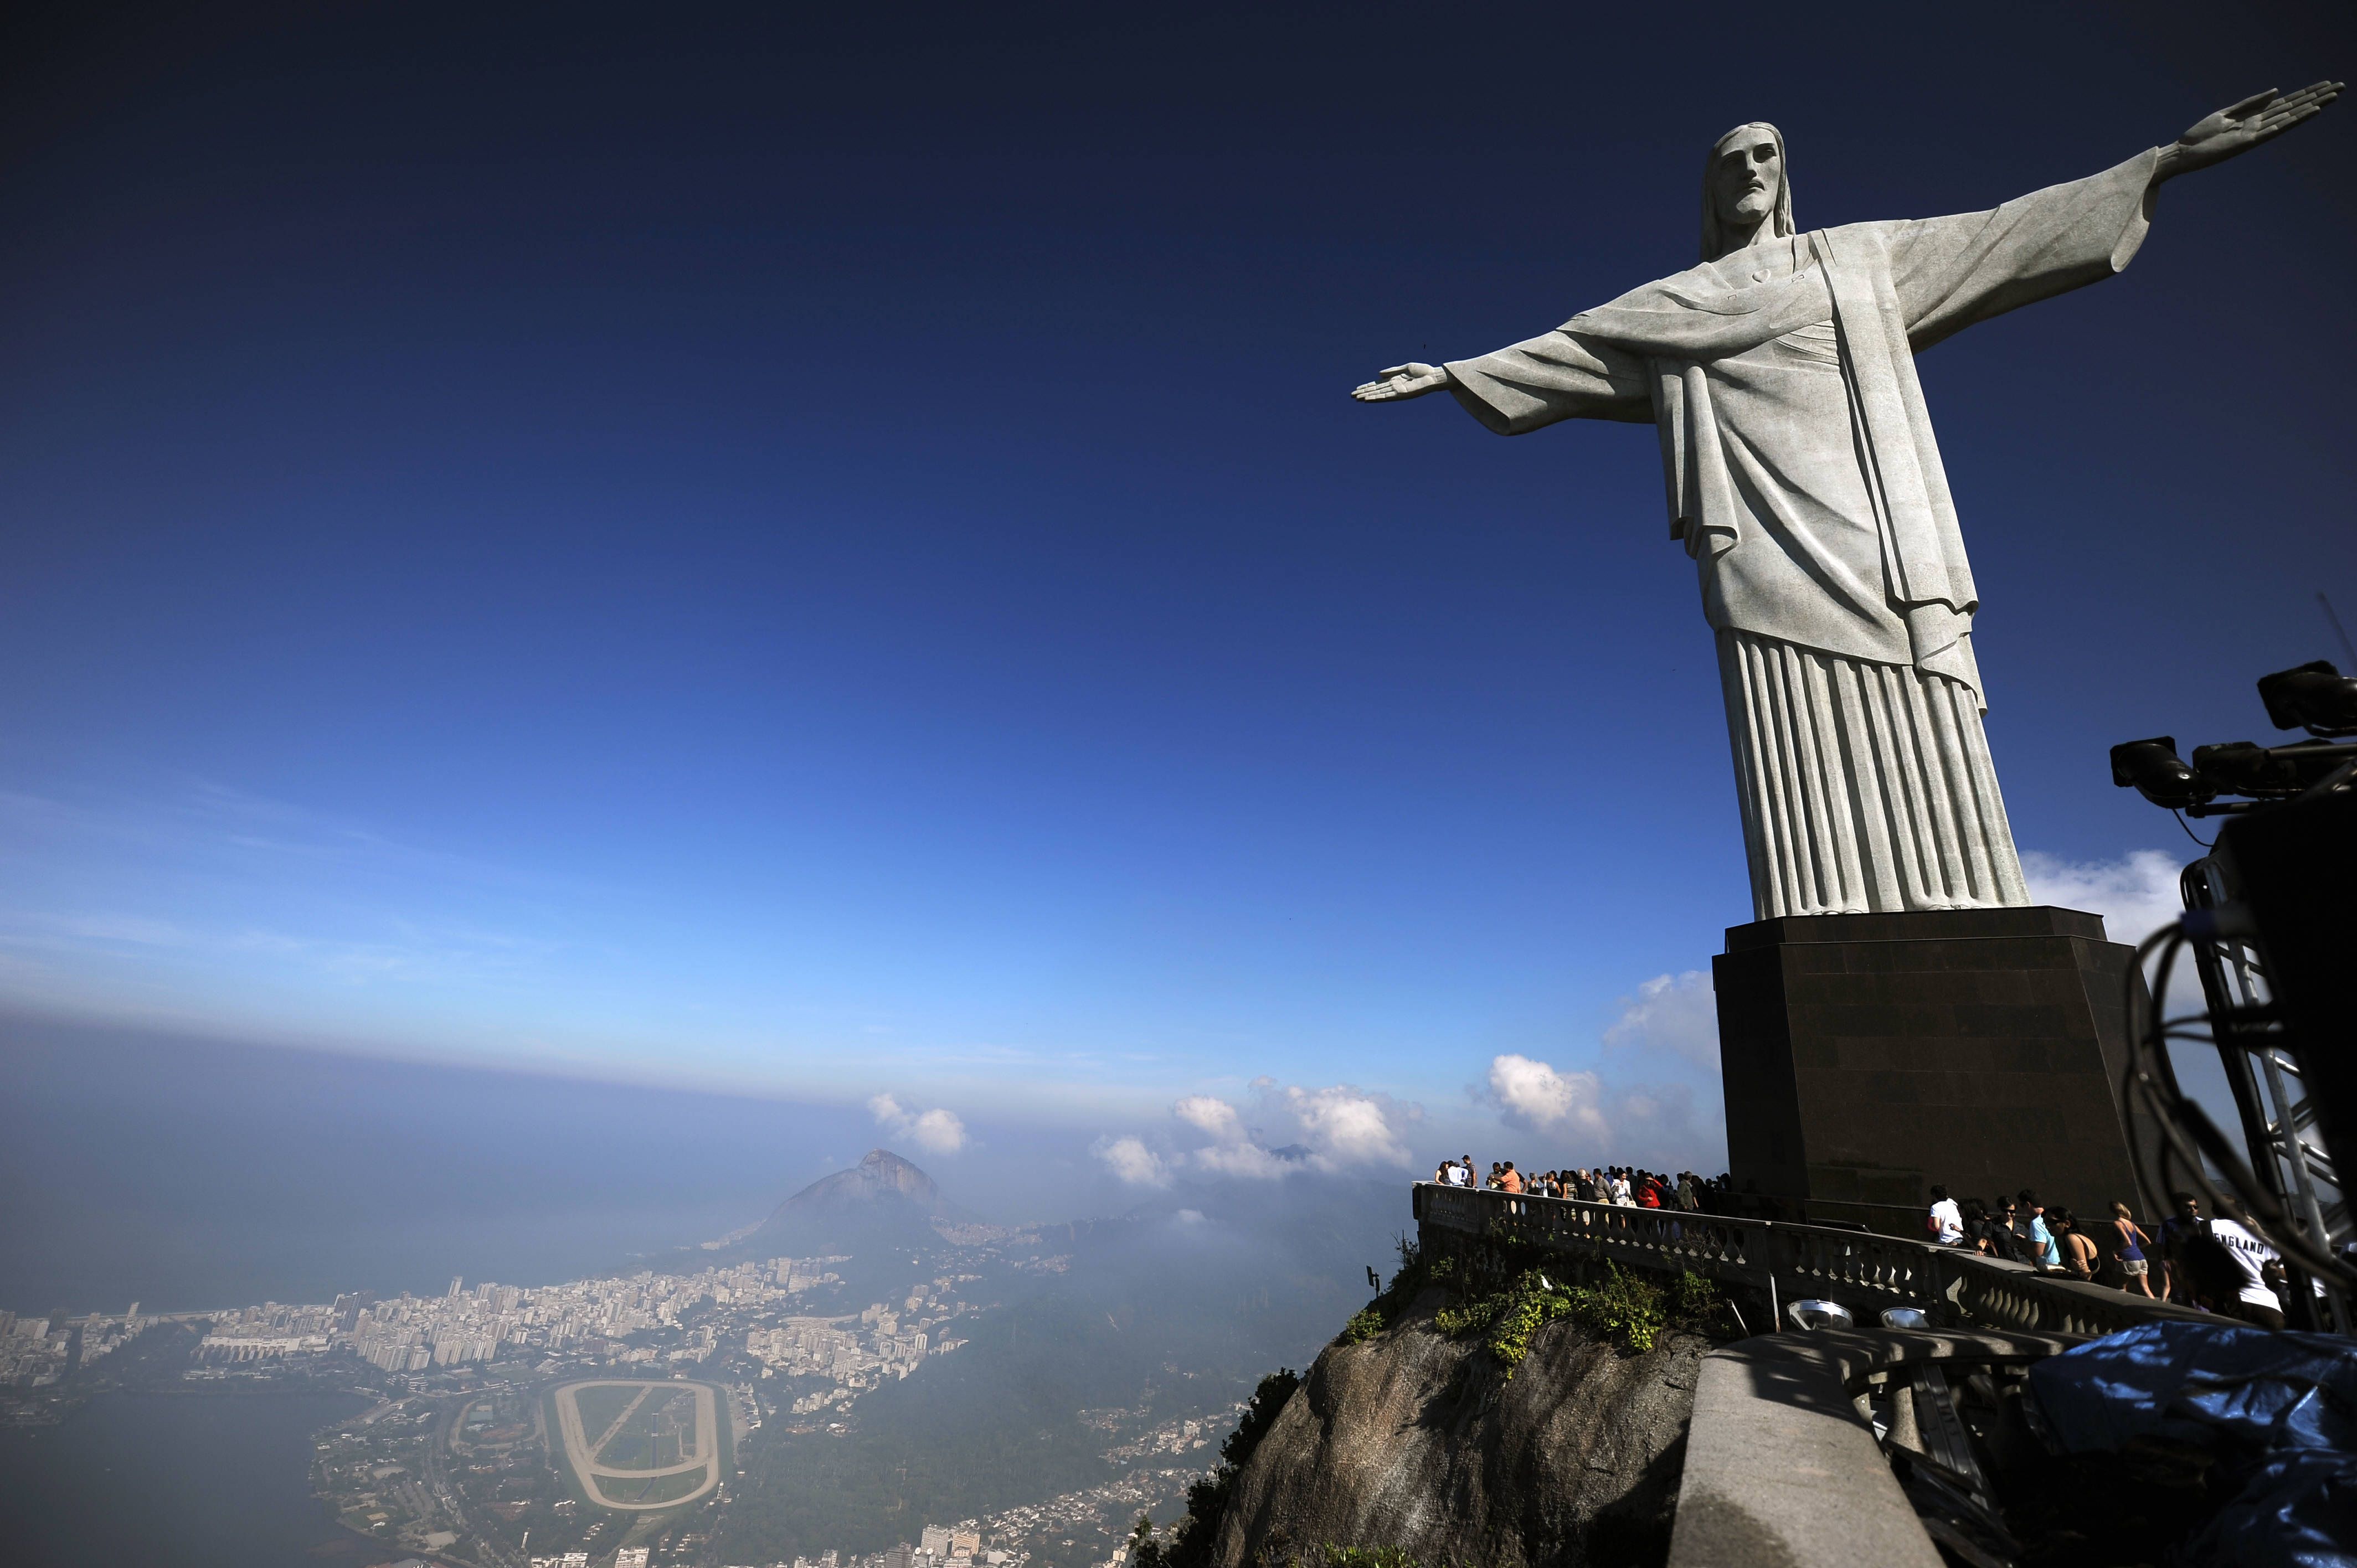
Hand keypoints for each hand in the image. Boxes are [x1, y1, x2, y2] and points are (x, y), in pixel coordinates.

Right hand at [1351, 362, 1450, 401]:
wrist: (1433, 376)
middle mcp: (1394, 387)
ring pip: (1378, 394)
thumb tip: (1378, 374)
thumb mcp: (1405, 368)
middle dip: (1364, 392)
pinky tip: (1368, 399)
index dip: (1367, 386)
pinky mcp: (1401, 394)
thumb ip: (1392, 371)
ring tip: (1357, 399)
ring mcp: (1396, 391)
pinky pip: (1386, 397)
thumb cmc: (1423, 371)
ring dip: (1367, 396)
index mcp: (1394, 380)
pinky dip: (1376, 398)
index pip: (1377, 384)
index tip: (1357, 389)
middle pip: (1375, 390)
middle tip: (1352, 396)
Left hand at [2159, 81, 2340, 178]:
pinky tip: (2308, 112)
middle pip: (2293, 108)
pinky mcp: (2248, 142)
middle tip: (2340, 87)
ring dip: (2311, 107)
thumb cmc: (2200, 135)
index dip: (2306, 94)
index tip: (2325, 84)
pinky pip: (2275, 130)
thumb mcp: (2226, 113)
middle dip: (2316, 97)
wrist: (2182, 153)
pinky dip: (2292, 121)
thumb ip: (2251, 103)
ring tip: (2331, 97)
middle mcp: (2259, 125)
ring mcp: (2255, 133)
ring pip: (2290, 117)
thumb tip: (2277, 91)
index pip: (2286, 103)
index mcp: (2253, 117)